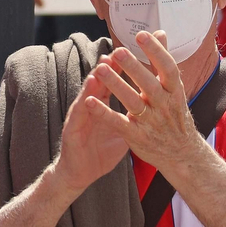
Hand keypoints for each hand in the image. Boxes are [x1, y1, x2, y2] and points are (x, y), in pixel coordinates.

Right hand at [54, 62, 130, 192]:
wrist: (81, 172)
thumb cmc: (102, 151)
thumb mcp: (123, 130)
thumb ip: (133, 115)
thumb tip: (153, 104)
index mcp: (104, 105)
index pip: (114, 82)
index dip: (123, 69)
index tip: (135, 56)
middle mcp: (91, 106)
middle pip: (100, 83)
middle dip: (109, 68)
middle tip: (118, 53)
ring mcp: (80, 116)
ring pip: (88, 95)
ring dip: (94, 82)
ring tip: (101, 68)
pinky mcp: (72, 130)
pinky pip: (79, 117)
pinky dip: (84, 107)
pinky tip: (88, 99)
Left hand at [83, 31, 208, 173]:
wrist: (183, 154)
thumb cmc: (175, 115)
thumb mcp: (174, 89)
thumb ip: (162, 61)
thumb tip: (160, 32)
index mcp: (175, 91)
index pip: (168, 69)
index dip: (157, 52)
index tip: (142, 36)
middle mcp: (165, 106)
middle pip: (149, 84)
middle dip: (134, 67)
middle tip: (117, 50)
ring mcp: (152, 122)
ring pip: (133, 102)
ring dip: (116, 86)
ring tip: (100, 70)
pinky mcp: (138, 137)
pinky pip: (119, 123)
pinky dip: (104, 113)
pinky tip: (89, 101)